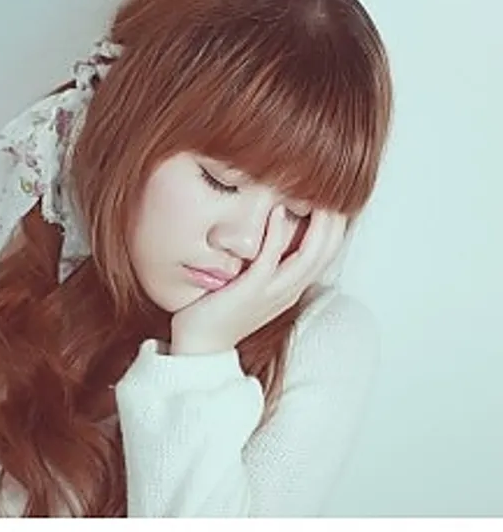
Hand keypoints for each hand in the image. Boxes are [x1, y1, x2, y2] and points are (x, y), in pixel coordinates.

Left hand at [169, 206, 347, 355]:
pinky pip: (271, 258)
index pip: (326, 255)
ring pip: (309, 256)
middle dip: (335, 221)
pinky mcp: (251, 290)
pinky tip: (277, 211)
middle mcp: (288, 291)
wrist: (200, 344)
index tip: (333, 200)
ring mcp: (272, 292)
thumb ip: (264, 265)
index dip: (335, 227)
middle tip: (336, 192)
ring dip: (317, 224)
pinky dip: (278, 233)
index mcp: (290, 289)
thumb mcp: (251, 286)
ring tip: (317, 196)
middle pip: (326, 253)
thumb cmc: (220, 311)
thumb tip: (266, 235)